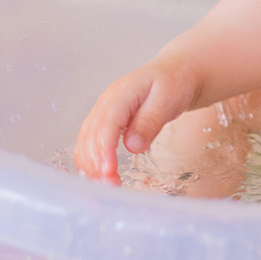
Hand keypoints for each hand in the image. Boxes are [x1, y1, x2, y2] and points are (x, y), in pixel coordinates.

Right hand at [73, 56, 199, 182]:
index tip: (109, 171)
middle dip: (97, 163)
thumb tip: (132, 146)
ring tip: (108, 185)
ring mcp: (102, 113)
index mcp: (121, 94)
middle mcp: (105, 103)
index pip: (106, 124)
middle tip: (112, 186)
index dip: (104, 149)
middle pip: (91, 136)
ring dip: (92, 165)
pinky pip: (90, 143)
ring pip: (86, 142)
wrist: (174, 73)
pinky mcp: (105, 123)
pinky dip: (92, 161)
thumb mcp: (167, 100)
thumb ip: (150, 121)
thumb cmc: (173, 84)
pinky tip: (100, 176)